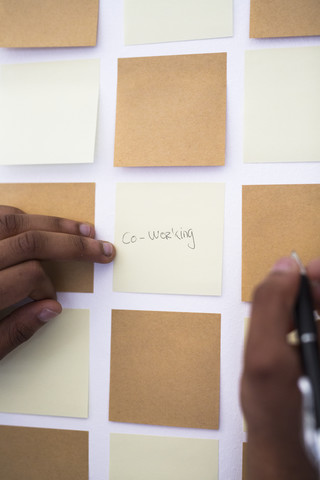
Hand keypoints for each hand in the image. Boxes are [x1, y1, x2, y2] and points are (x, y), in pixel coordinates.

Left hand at [0, 206, 114, 359]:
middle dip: (71, 243)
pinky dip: (20, 216)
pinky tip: (37, 223)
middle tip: (100, 247)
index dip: (46, 286)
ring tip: (81, 229)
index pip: (29, 274)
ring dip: (51, 223)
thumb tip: (52, 309)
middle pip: (28, 240)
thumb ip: (15, 331)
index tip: (50, 299)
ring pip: (13, 220)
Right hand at [241, 256, 319, 479]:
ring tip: (288, 301)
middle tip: (293, 281)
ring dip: (309, 302)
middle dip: (314, 288)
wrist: (280, 442)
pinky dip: (307, 319)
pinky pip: (316, 331)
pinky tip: (291, 323)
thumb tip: (282, 267)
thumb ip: (270, 306)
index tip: (306, 269)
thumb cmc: (273, 408)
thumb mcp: (262, 354)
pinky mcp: (318, 357)